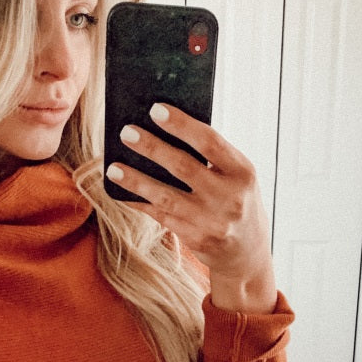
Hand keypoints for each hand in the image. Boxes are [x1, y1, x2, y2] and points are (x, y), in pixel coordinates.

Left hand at [107, 103, 276, 312]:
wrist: (247, 252)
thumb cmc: (235, 200)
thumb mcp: (236, 176)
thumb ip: (211, 157)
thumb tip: (162, 131)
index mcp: (242, 172)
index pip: (210, 142)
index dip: (181, 125)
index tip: (155, 110)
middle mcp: (230, 197)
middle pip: (183, 167)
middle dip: (152, 148)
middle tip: (126, 132)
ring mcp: (212, 221)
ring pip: (166, 196)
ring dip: (136, 180)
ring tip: (113, 167)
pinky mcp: (195, 239)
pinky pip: (161, 217)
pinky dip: (140, 203)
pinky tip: (122, 193)